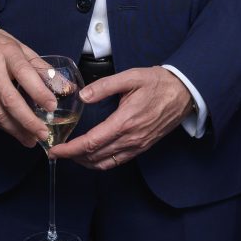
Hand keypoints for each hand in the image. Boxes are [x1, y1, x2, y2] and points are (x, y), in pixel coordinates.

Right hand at [0, 22, 56, 145]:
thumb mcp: (20, 48)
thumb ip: (41, 68)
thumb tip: (64, 86)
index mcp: (7, 53)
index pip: (24, 74)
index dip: (39, 92)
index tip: (52, 107)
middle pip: (9, 99)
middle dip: (27, 121)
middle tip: (41, 133)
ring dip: (15, 129)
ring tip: (30, 139)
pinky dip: (1, 125)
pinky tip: (13, 131)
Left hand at [52, 68, 191, 169]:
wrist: (184, 92)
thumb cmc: (158, 83)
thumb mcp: (131, 77)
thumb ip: (104, 86)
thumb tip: (83, 96)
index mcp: (125, 121)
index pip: (91, 142)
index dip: (70, 149)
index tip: (56, 149)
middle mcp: (131, 138)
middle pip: (95, 156)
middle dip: (72, 157)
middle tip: (56, 152)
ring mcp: (138, 145)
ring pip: (105, 163)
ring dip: (85, 162)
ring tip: (71, 155)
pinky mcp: (142, 147)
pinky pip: (117, 161)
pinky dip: (101, 163)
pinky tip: (92, 156)